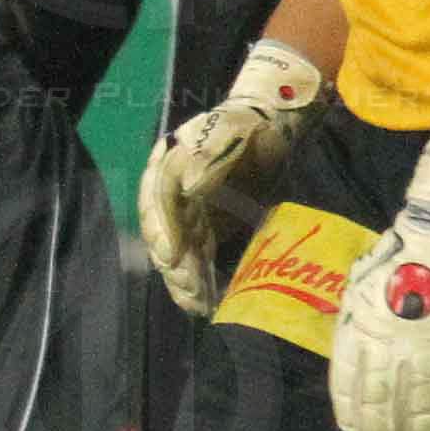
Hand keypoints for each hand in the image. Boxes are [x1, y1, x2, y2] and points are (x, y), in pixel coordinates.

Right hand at [136, 37, 323, 314]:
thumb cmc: (246, 128)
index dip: (164, 230)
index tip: (173, 256)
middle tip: (189, 287)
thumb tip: (188, 188)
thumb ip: (207, 158)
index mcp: (166, 165)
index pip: (159, 202)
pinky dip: (199, 279)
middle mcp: (169, 194)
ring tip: (197, 303)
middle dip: (175, 263)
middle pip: (164, 233)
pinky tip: (205, 301)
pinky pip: (196, 258)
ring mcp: (186, 214)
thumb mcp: (229, 132)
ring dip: (185, 278)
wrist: (270, 128)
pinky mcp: (204, 230)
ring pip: (179, 251)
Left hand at [328, 136, 429, 430]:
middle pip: (381, 403)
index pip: (348, 385)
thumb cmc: (394, 258)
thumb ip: (355, 329)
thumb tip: (353, 366)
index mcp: (358, 330)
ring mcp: (426, 345)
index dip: (350, 415)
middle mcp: (388, 344)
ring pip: (422, 403)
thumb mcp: (357, 291)